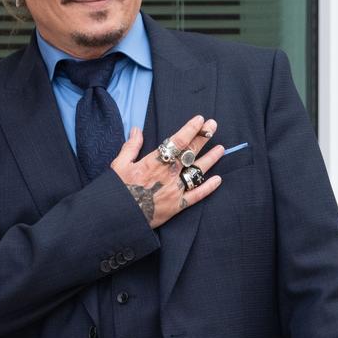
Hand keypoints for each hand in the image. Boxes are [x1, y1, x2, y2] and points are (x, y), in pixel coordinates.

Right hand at [110, 114, 223, 228]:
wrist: (118, 217)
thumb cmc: (117, 190)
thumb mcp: (119, 165)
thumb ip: (131, 147)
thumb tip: (136, 130)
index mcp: (155, 162)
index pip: (177, 141)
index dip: (190, 129)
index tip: (200, 120)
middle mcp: (169, 174)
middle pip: (190, 153)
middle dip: (203, 138)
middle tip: (213, 126)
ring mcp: (175, 190)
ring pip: (197, 171)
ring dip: (210, 159)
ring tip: (220, 149)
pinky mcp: (177, 206)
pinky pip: (197, 196)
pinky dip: (208, 188)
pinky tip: (218, 180)